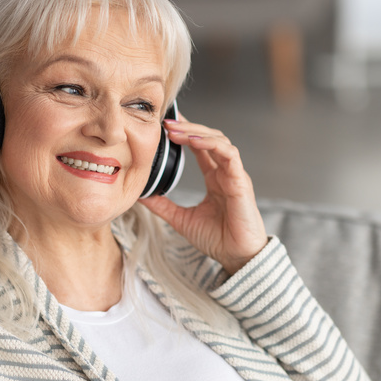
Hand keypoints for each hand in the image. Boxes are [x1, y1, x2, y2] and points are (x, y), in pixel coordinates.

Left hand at [139, 116, 267, 274]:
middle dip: (187, 127)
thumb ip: (162, 205)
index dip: (184, 132)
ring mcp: (234, 174)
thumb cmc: (217, 239)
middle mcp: (225, 172)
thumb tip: (140, 194)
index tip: (163, 125)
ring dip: (196, 132)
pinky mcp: (241, 180)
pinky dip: (211, 144)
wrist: (237, 257)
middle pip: (208, 137)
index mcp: (214, 178)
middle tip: (164, 123)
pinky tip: (193, 140)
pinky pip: (228, 154)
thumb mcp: (181, 218)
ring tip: (174, 130)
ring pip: (218, 140)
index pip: (200, 146)